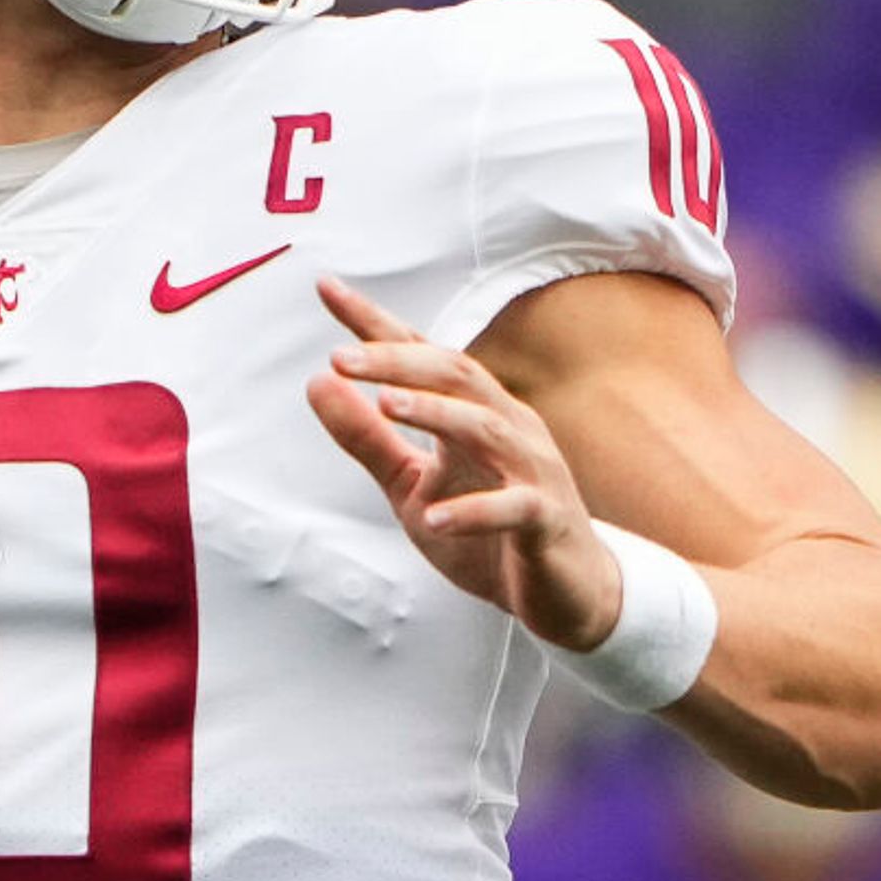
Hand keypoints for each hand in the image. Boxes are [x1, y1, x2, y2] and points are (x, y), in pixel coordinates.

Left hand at [304, 275, 623, 650]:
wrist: (565, 593)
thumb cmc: (486, 534)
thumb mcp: (411, 486)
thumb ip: (367, 439)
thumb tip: (315, 383)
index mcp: (475, 412)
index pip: (423, 354)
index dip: (376, 322)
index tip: (326, 288)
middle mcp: (509, 426)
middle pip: (457, 374)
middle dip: (399, 361)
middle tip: (340, 357)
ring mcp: (534, 470)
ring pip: (487, 428)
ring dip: (436, 413)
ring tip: (386, 406)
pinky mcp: (547, 520)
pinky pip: (513, 508)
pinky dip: (473, 511)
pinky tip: (434, 518)